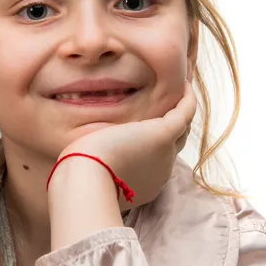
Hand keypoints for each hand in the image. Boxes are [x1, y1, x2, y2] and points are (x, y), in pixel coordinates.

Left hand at [56, 80, 196, 209]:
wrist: (85, 179)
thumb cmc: (79, 177)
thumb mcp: (90, 170)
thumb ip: (96, 162)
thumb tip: (84, 153)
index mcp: (144, 182)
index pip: (156, 158)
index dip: (156, 141)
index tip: (148, 123)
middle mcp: (160, 171)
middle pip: (175, 143)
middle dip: (176, 124)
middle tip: (174, 100)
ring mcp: (165, 154)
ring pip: (183, 127)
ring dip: (183, 108)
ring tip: (181, 87)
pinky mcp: (163, 135)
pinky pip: (185, 112)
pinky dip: (187, 98)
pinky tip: (185, 83)